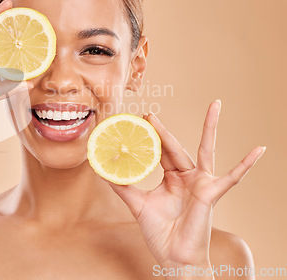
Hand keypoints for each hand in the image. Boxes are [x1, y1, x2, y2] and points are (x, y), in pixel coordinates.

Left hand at [105, 100, 264, 267]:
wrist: (173, 257)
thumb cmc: (160, 232)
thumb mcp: (137, 204)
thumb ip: (122, 186)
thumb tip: (102, 170)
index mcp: (172, 178)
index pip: (161, 151)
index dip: (151, 137)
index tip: (139, 120)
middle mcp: (187, 177)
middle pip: (176, 147)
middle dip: (163, 131)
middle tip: (149, 114)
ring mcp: (201, 184)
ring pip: (204, 150)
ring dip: (210, 127)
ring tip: (215, 104)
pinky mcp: (212, 194)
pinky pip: (232, 178)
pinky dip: (246, 164)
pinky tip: (259, 150)